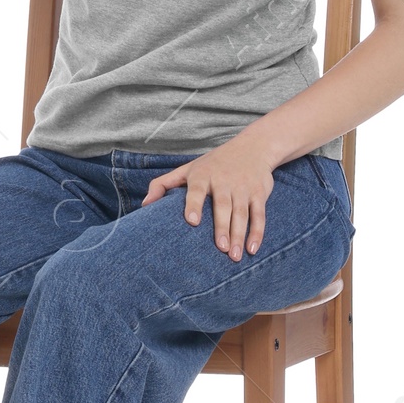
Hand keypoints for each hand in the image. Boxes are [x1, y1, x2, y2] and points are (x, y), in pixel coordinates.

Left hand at [141, 133, 279, 259]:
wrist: (253, 147)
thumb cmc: (213, 163)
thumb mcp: (187, 169)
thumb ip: (163, 184)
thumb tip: (144, 205)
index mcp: (202, 175)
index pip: (196, 190)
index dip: (194, 204)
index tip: (192, 221)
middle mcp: (223, 180)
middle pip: (223, 206)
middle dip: (222, 227)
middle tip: (220, 249)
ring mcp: (242, 187)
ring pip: (241, 213)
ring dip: (239, 234)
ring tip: (235, 256)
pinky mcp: (259, 193)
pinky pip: (259, 214)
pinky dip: (258, 232)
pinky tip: (252, 248)